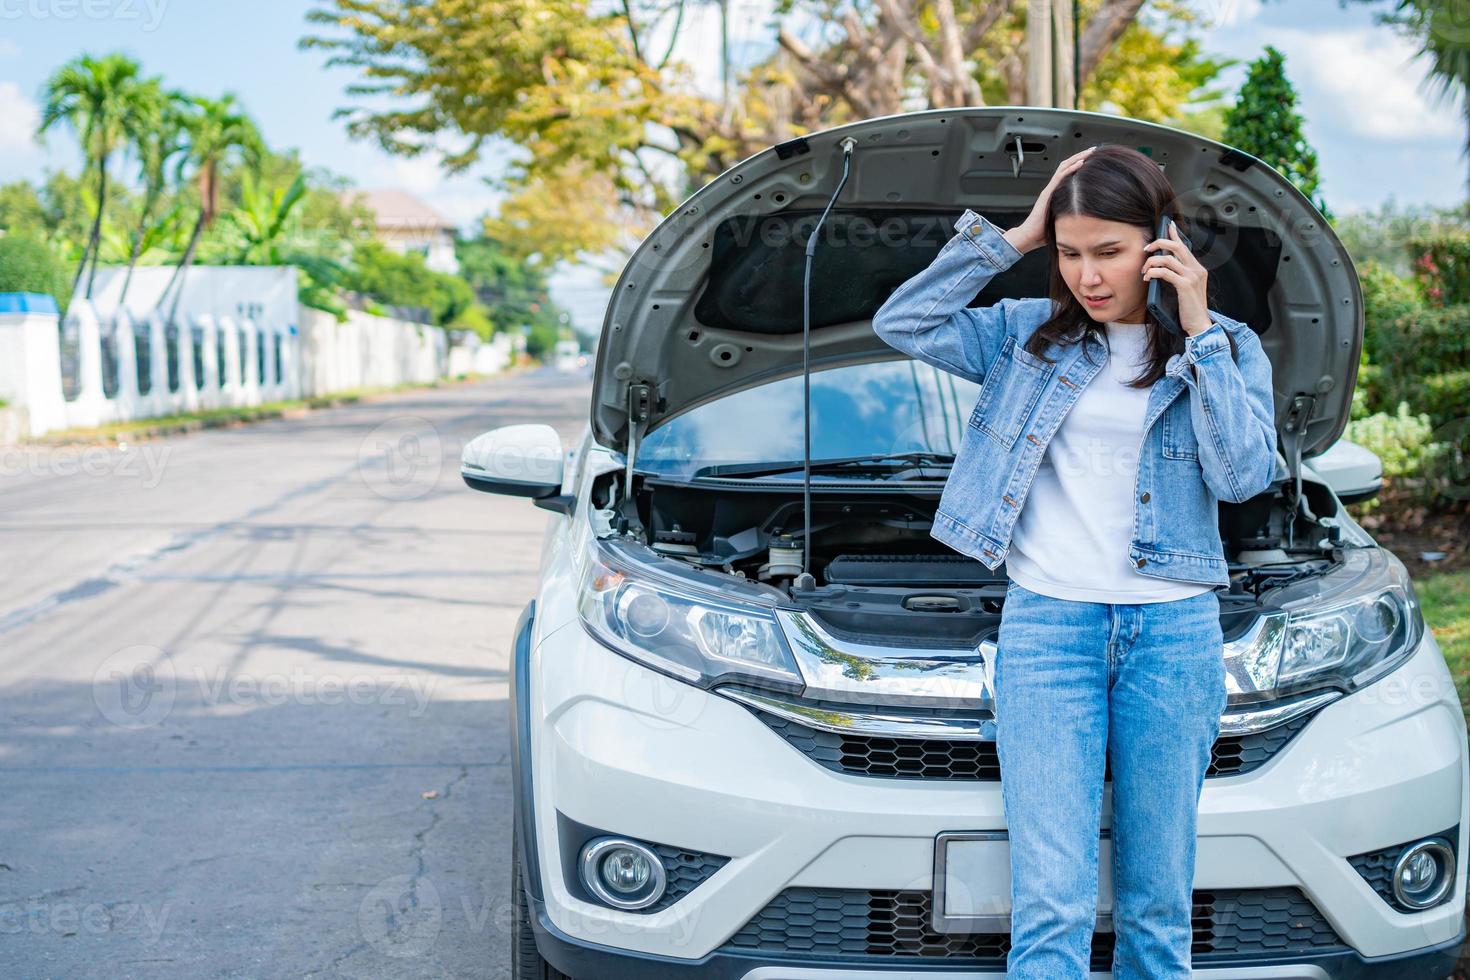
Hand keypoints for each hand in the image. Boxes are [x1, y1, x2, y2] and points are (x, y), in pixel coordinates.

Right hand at [1004, 146, 1096, 254]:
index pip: (1068, 172)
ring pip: (1064, 167)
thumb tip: (1088, 214)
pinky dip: (1071, 168)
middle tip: (1094, 150)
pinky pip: (1060, 177)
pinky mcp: (1047, 194)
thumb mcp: (1063, 218)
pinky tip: (1080, 163)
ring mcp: (1049, 189)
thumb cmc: (1044, 231)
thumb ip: (1072, 212)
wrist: (1029, 236)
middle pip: (1067, 165)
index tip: (1092, 158)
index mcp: (1055, 192)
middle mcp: (1052, 188)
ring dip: (1077, 158)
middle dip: (1081, 156)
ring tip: (1090, 152)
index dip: (1079, 163)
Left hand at [1142, 220, 1211, 335]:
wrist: (1199, 325)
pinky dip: (1153, 273)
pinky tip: (1147, 278)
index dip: (1175, 234)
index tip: (1167, 225)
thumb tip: (1160, 267)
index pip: (1185, 246)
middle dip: (1158, 244)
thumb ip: (1177, 276)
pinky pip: (1165, 272)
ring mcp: (1192, 276)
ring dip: (1151, 263)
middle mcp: (1197, 269)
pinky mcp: (1185, 285)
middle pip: (1177, 246)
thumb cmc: (1188, 309)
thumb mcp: (1184, 289)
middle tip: (1146, 250)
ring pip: (1168, 258)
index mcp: (1197, 269)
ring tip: (1144, 272)